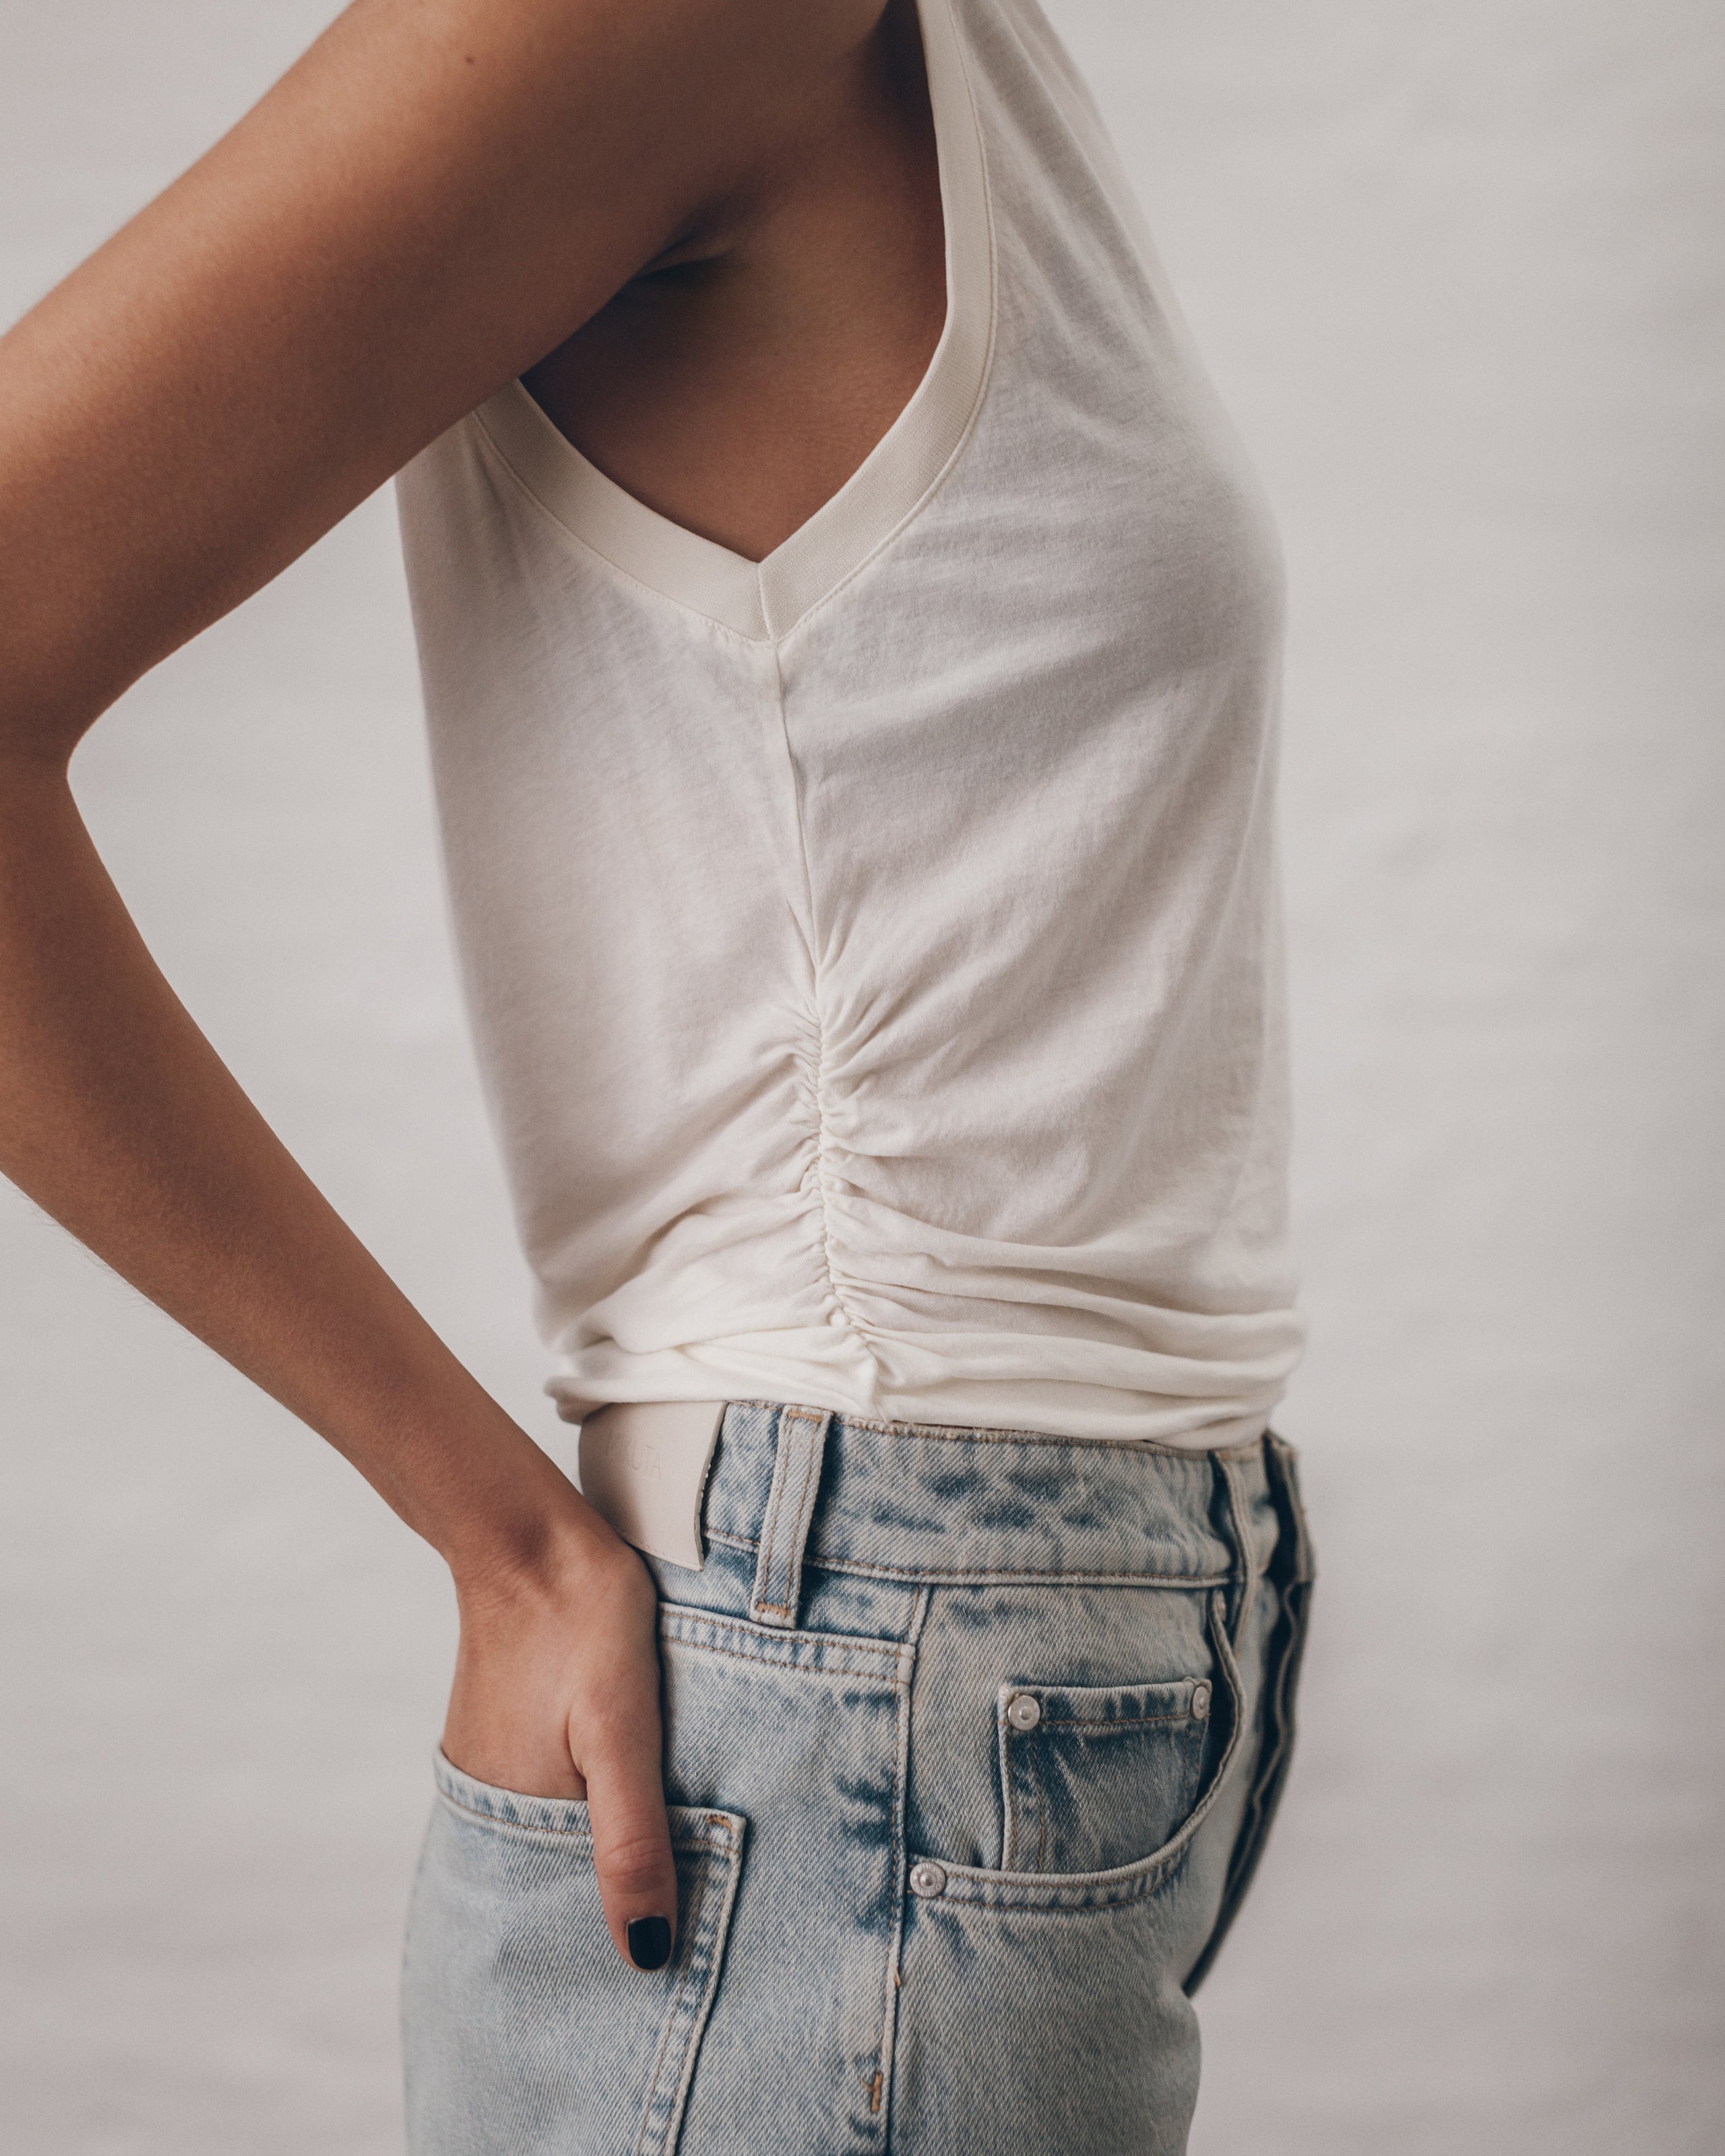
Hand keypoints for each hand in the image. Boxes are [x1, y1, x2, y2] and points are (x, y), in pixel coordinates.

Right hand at [442, 1508, 676, 1970]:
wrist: (532, 1535)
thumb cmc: (582, 1624)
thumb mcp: (622, 1734)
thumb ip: (632, 1841)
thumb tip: (646, 1955)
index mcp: (514, 1822)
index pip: (569, 1924)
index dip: (628, 1942)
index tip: (686, 1959)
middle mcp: (492, 1806)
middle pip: (565, 1885)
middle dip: (624, 1906)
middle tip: (701, 1919)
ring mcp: (496, 1766)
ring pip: (564, 1837)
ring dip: (613, 1854)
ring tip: (682, 1869)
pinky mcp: (511, 1733)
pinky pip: (556, 1795)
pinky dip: (596, 1809)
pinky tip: (644, 1804)